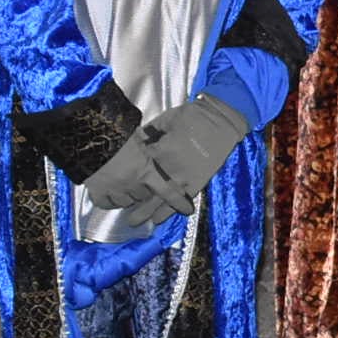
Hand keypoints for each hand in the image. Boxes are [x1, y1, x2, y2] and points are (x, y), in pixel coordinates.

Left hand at [83, 92, 251, 230]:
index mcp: (158, 152)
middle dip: (133, 202)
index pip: (138, 169)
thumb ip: (149, 134)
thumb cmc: (192, 117)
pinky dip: (169, 211)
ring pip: (160, 200)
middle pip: (146, 190)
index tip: (116, 186)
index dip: (127, 179)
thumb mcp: (165, 120)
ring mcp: (182, 178)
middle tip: (121, 212)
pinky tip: (158, 219)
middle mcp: (168, 169)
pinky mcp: (196, 182)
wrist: (220, 121)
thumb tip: (135, 143)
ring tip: (134, 221)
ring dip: (147, 211)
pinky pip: (180, 200)